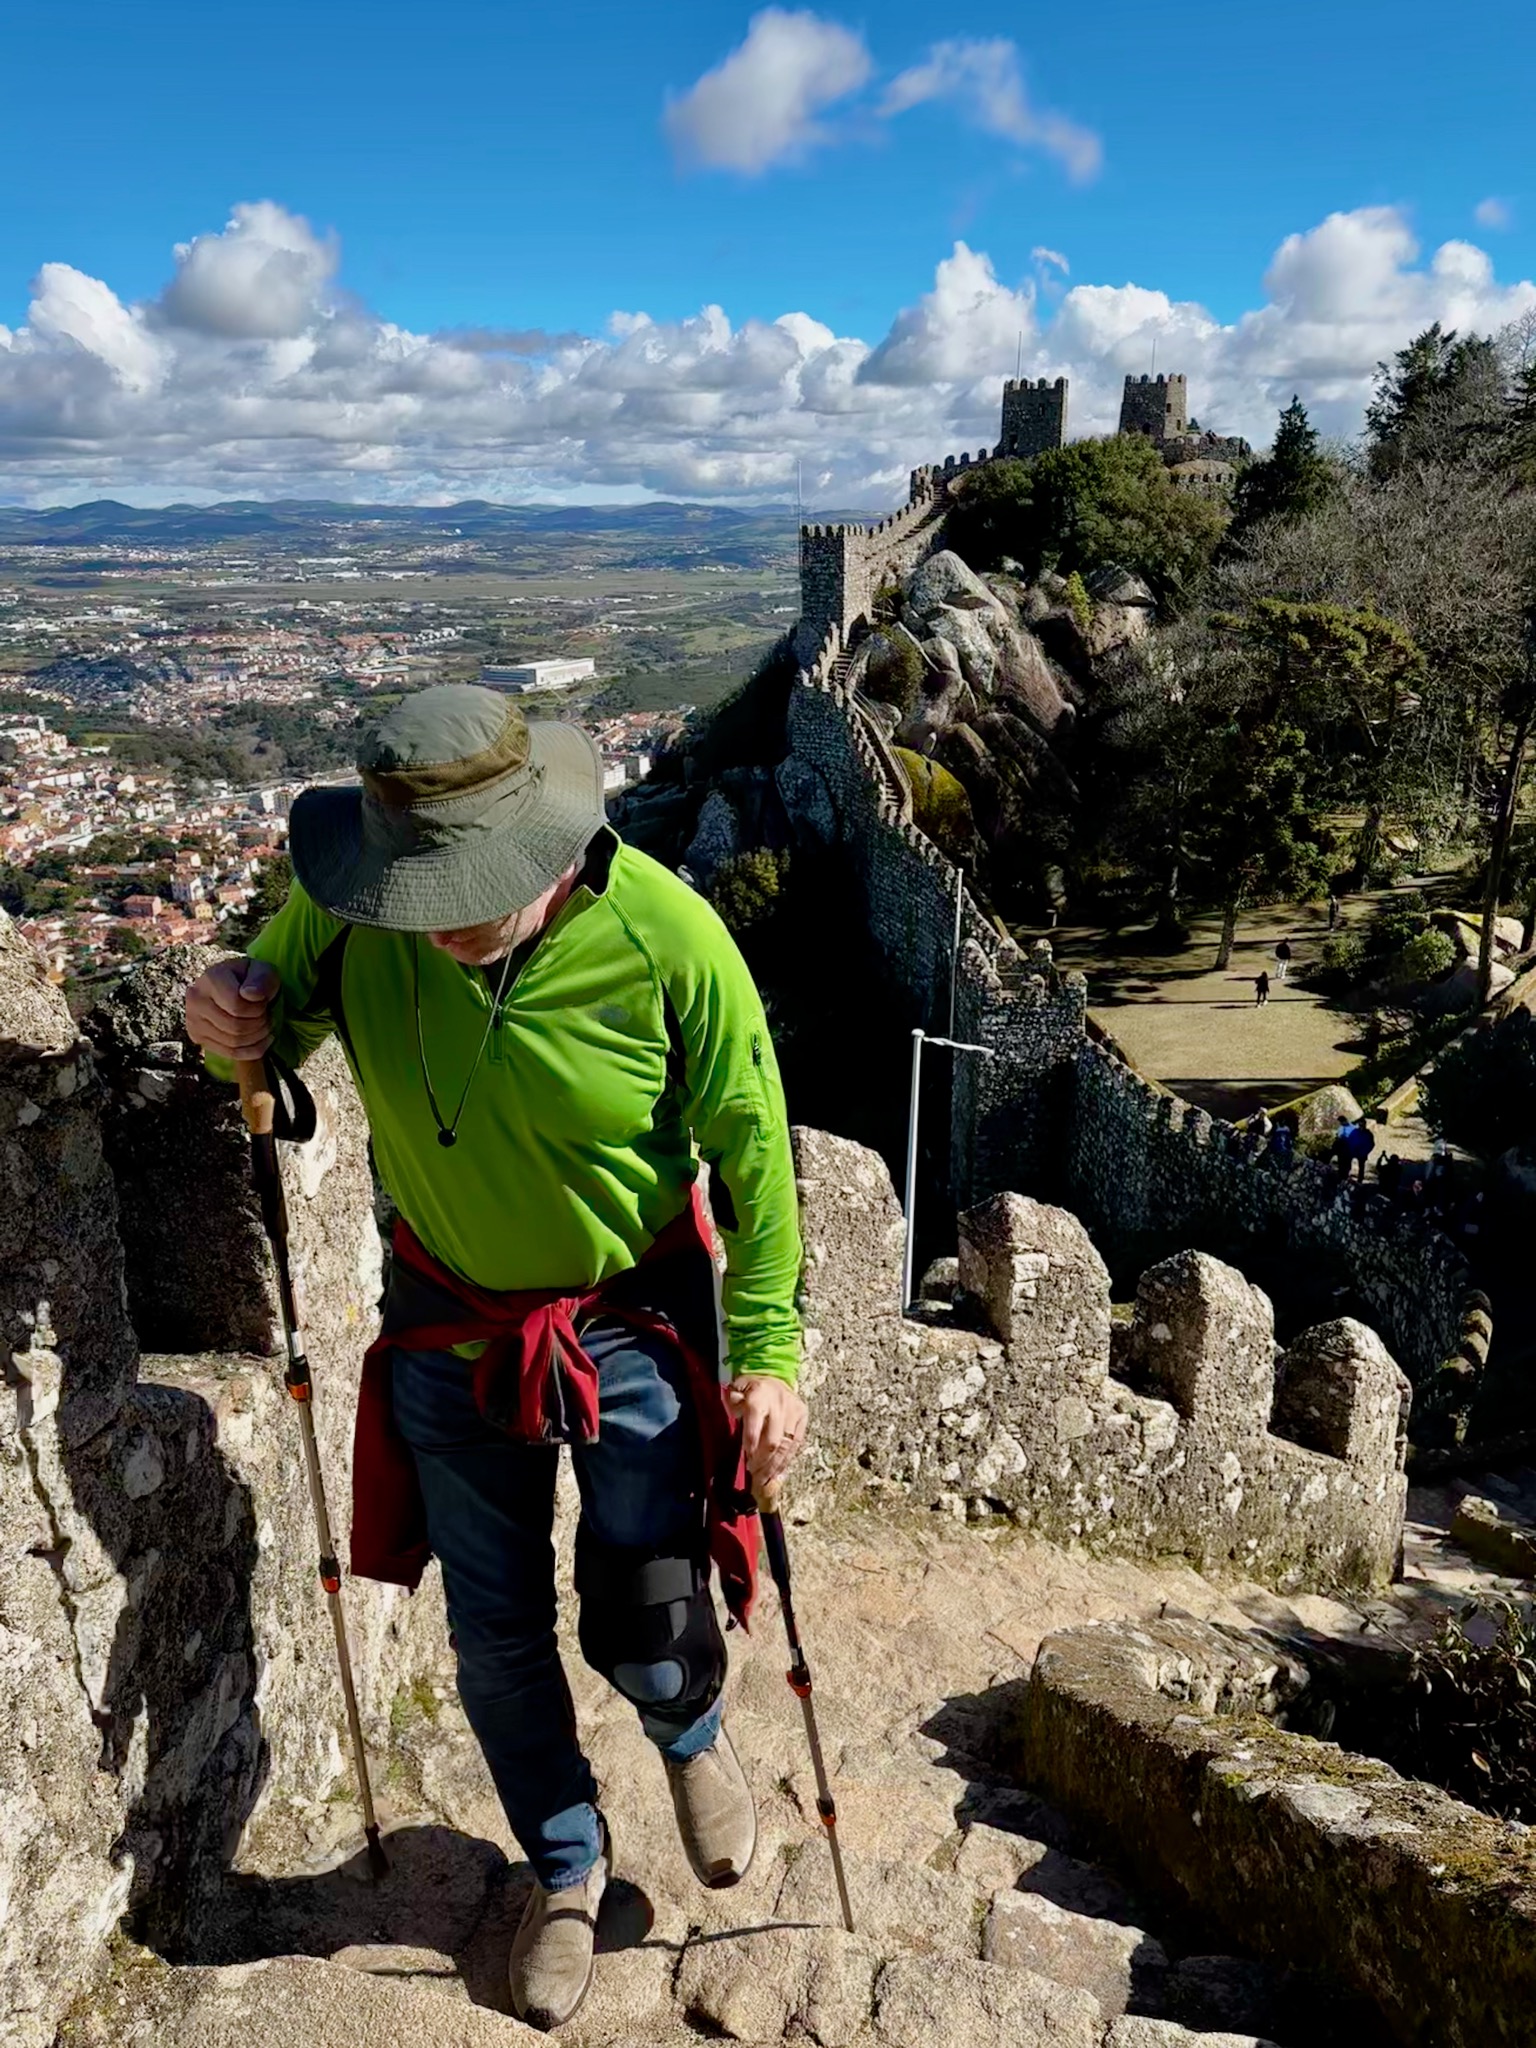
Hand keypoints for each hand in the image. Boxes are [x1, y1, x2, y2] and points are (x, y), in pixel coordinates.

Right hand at [184, 956, 280, 1060]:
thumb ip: (261, 980)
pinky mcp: (197, 1037)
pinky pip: (229, 1053)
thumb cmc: (253, 979)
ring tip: (264, 1025)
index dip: (258, 1009)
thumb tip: (250, 994)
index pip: (237, 1006)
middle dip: (260, 1025)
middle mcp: (196, 999)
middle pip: (235, 1027)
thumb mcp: (264, 972)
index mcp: (211, 978)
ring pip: (233, 1042)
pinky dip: (252, 1051)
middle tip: (268, 1016)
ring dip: (257, 1038)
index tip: (264, 1002)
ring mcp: (193, 1020)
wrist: (237, 986)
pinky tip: (262, 1040)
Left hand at [726, 1375, 807, 1496]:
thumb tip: (735, 1411)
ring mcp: (793, 1410)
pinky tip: (778, 1472)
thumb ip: (733, 1401)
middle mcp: (779, 1403)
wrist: (774, 1376)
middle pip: (773, 1440)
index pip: (755, 1423)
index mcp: (759, 1395)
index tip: (747, 1460)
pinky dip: (787, 1460)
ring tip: (765, 1480)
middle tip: (755, 1475)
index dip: (751, 1444)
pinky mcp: (803, 1416)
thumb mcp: (736, 1389)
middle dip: (763, 1462)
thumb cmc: (751, 1389)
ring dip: (775, 1466)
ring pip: (786, 1446)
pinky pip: (796, 1444)